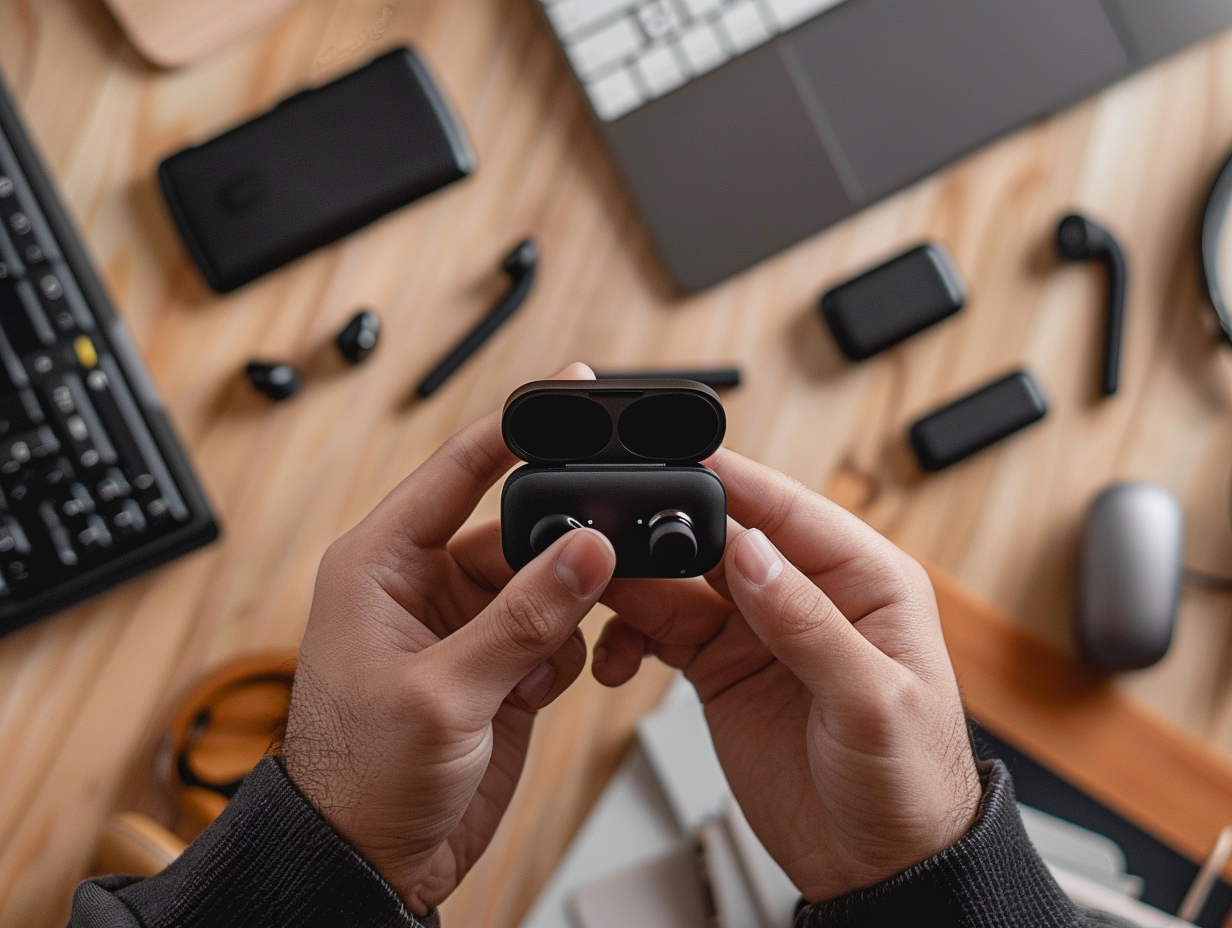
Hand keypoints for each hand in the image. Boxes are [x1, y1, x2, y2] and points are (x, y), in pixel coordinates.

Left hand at [282, 364, 614, 914]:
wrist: (369, 862)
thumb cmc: (358, 778)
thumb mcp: (442, 692)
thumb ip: (521, 617)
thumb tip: (586, 549)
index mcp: (381, 564)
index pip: (454, 473)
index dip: (510, 430)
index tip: (566, 390)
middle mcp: (422, 584)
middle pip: (516, 529)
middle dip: (558, 552)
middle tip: (601, 563)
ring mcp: (463, 626)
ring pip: (544, 582)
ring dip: (563, 614)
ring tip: (545, 663)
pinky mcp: (496, 665)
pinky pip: (554, 630)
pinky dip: (564, 653)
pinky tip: (540, 692)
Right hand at [593, 449, 980, 902]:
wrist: (878, 868)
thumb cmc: (910, 783)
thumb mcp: (871, 702)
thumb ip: (809, 623)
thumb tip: (751, 550)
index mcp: (863, 579)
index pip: (790, 509)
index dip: (733, 481)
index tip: (677, 461)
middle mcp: (807, 593)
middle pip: (721, 537)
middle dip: (663, 534)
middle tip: (609, 543)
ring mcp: (758, 630)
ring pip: (680, 582)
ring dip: (635, 587)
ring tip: (598, 601)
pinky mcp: (722, 666)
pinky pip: (663, 631)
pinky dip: (631, 635)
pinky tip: (616, 655)